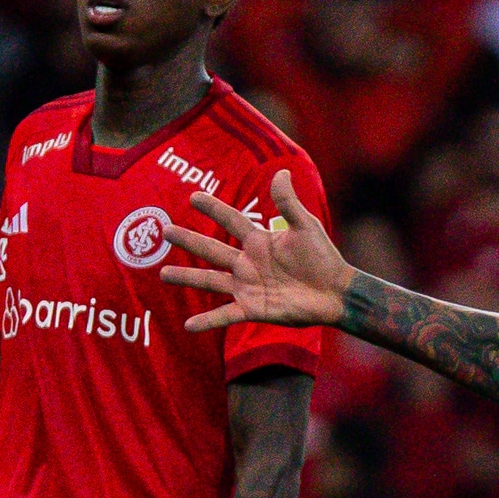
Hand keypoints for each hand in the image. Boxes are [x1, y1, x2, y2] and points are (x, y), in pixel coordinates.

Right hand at [160, 169, 352, 333]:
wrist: (335, 292)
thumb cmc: (323, 258)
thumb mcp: (306, 226)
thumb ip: (289, 203)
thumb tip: (281, 172)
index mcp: (259, 241)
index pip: (231, 221)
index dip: (213, 209)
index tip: (193, 197)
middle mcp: (248, 263)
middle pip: (212, 249)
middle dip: (189, 240)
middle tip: (165, 230)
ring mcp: (247, 287)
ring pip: (211, 281)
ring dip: (187, 277)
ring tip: (163, 273)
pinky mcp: (252, 309)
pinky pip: (225, 315)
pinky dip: (207, 321)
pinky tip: (188, 326)